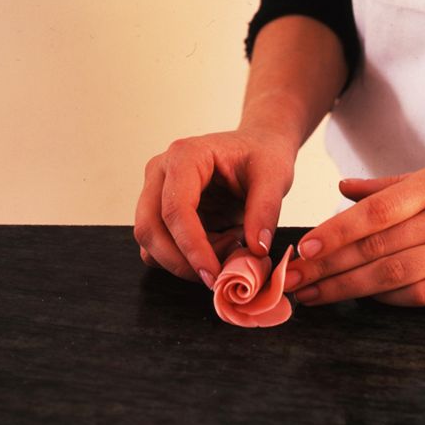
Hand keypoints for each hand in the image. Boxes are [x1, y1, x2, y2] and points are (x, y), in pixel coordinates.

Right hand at [134, 129, 295, 287]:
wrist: (257, 148)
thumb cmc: (263, 156)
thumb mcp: (275, 177)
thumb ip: (266, 211)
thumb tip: (256, 250)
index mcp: (185, 156)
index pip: (176, 210)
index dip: (192, 248)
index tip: (214, 275)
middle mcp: (160, 172)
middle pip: (150, 229)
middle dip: (181, 262)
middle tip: (218, 276)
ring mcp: (156, 192)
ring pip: (150, 242)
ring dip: (184, 261)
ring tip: (228, 247)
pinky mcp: (161, 212)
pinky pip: (161, 247)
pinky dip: (186, 258)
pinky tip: (218, 246)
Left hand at [283, 162, 424, 305]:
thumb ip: (391, 186)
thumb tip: (343, 189)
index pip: (372, 212)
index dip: (333, 234)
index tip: (302, 252)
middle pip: (375, 247)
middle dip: (327, 268)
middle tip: (293, 283)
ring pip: (393, 274)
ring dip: (348, 289)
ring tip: (316, 298)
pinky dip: (390, 299)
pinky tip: (363, 301)